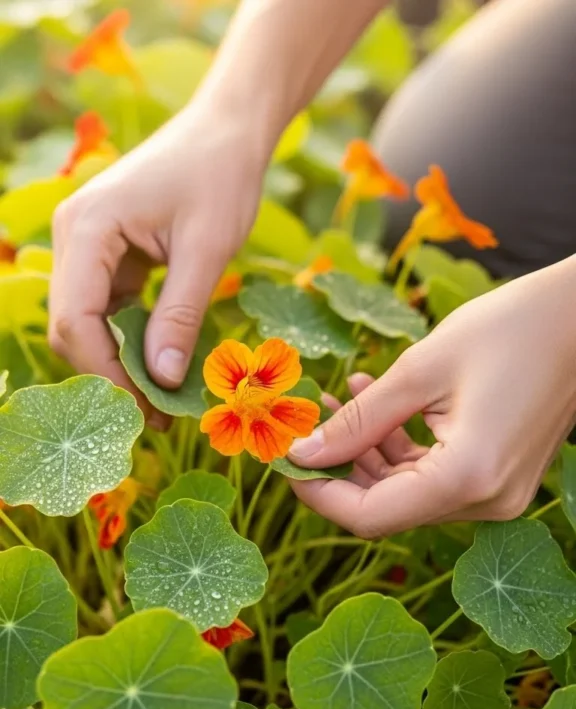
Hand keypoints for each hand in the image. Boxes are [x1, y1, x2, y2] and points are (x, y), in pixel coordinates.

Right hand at [49, 105, 265, 425]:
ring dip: (121, 364)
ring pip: (86, 325)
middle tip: (159, 415)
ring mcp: (86, 247)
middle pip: (71, 328)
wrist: (227, 130)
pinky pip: (108, 312)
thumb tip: (162, 380)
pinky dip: (131, 342)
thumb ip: (181, 316)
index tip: (148, 408)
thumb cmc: (220, 175)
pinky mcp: (106, 257)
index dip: (107, 372)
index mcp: (87, 228)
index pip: (75, 319)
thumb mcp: (207, 249)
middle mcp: (73, 236)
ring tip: (165, 400)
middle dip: (111, 375)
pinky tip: (163, 366)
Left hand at [288, 256, 575, 536]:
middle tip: (306, 423)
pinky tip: (376, 402)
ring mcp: (497, 495)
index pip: (370, 517)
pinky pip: (436, 476)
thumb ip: (358, 420)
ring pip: (409, 492)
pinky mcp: (501, 478)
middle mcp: (486, 502)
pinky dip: (402, 448)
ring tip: (340, 395)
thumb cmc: (512, 328)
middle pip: (388, 507)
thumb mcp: (422, 369)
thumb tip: (303, 453)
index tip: (287, 460)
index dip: (320, 493)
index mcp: (467, 478)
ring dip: (369, 451)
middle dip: (340, 467)